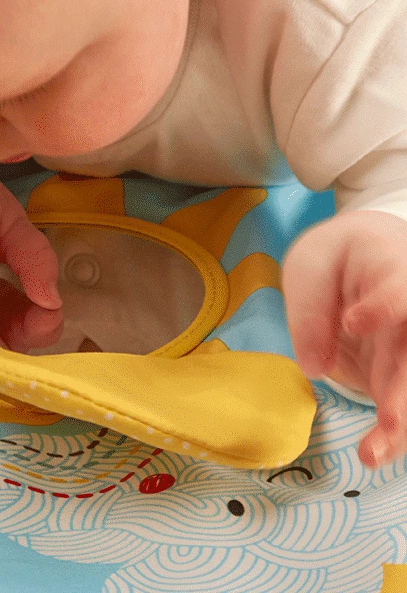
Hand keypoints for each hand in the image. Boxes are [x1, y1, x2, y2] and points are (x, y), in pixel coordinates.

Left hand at [282, 210, 406, 467]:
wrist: (370, 255)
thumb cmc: (337, 257)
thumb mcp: (310, 267)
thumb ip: (310, 310)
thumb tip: (314, 366)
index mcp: (395, 268)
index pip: (399, 289)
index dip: (383, 306)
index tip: (354, 322)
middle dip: (405, 390)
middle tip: (390, 422)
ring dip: (402, 423)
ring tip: (372, 453)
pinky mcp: (403, 370)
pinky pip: (404, 403)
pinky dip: (394, 432)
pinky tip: (376, 451)